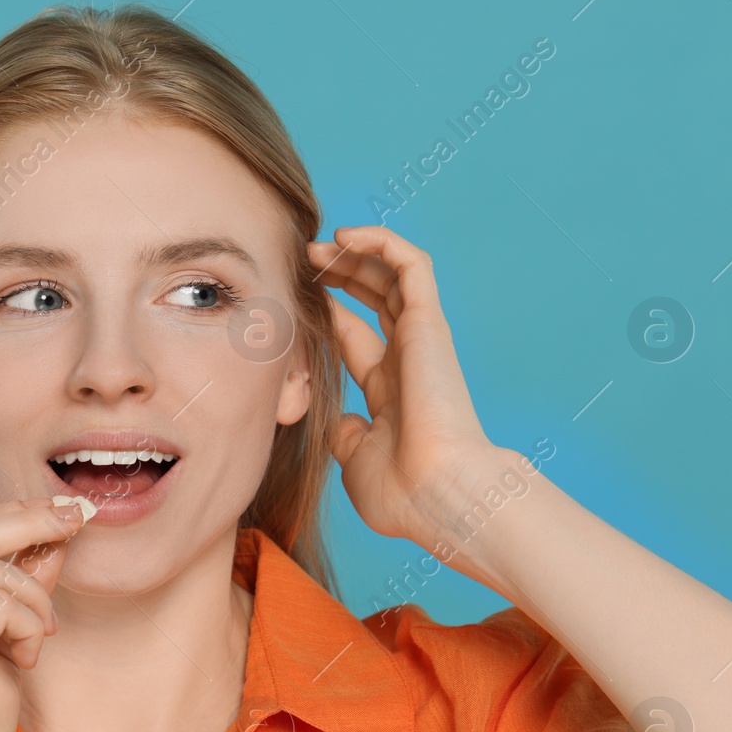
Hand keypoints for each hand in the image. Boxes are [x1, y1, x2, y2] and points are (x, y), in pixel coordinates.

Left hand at [308, 226, 501, 547]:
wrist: (438, 495)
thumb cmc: (401, 492)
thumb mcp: (356, 459)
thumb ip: (346, 434)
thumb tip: (338, 421)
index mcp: (389, 390)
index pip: (355, 335)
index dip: (327, 311)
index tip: (293, 298)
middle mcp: (407, 359)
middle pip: (375, 298)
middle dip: (339, 273)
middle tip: (302, 259)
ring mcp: (421, 340)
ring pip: (393, 275)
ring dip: (356, 253)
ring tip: (318, 244)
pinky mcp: (430, 323)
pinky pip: (412, 265)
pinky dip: (382, 242)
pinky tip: (346, 236)